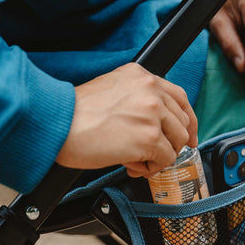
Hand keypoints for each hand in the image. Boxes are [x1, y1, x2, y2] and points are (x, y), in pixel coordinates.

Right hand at [56, 64, 197, 177]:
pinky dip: (151, 169)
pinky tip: (131, 164)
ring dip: (160, 157)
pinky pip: (165, 160)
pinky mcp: (149, 138)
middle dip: (171, 143)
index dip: (187, 121)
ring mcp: (152, 113)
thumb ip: (137, 99)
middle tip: (152, 155)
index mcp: (141, 76)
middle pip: (182, 122)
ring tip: (136, 160)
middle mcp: (151, 90)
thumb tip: (153, 124)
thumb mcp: (111, 90)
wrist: (57, 123)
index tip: (188, 136)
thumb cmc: (74, 113)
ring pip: (177, 142)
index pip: (180, 97)